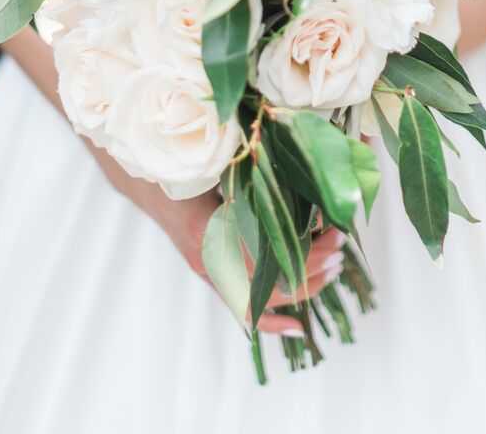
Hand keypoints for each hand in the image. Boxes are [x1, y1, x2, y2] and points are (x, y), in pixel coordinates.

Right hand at [85, 138, 344, 335]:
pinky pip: (241, 306)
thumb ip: (253, 167)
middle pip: (268, 282)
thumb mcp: (217, 160)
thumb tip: (303, 159)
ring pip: (260, 298)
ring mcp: (208, 270)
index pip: (267, 256)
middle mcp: (208, 257)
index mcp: (209, 228)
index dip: (305, 252)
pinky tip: (296, 326)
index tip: (334, 233)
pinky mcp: (211, 272)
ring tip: (333, 268)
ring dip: (300, 286)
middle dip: (311, 268)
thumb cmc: (182, 163)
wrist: (144, 178)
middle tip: (340, 247)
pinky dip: (269, 319)